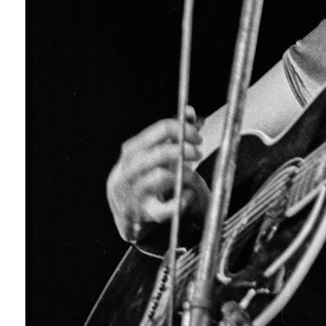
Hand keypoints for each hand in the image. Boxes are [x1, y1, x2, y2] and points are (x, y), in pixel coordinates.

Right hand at [106, 106, 209, 242]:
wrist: (128, 214)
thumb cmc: (144, 178)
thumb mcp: (154, 153)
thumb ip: (172, 133)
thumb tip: (189, 112)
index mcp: (131, 151)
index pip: (158, 131)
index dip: (182, 130)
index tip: (197, 135)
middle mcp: (128, 170)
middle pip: (157, 153)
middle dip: (181, 151)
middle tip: (197, 153)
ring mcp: (134, 193)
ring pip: (160, 177)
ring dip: (183, 174)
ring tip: (192, 175)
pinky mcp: (144, 214)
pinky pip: (164, 208)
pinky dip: (181, 201)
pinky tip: (188, 195)